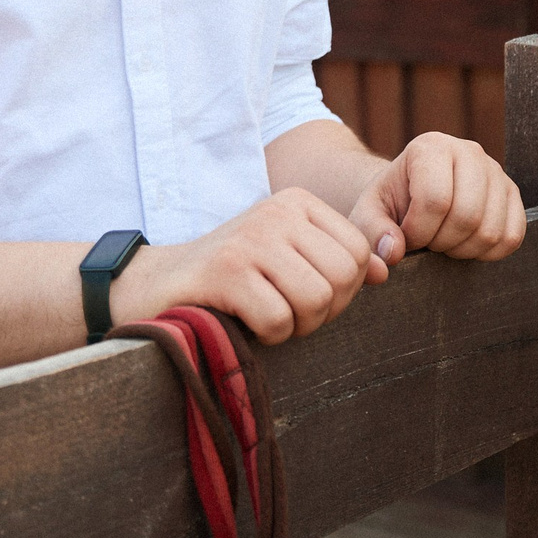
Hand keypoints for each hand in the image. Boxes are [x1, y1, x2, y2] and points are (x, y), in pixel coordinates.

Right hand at [116, 188, 385, 344]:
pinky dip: (270, 335)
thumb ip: (333, 260)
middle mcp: (277, 213)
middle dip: (326, 312)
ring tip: (272, 320)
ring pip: (316, 298)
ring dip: (298, 326)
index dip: (346, 289)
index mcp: (297, 203)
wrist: (155, 283)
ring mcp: (251, 239)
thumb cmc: (230, 276)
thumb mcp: (286, 256)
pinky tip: (247, 324)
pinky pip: (279, 318)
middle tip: (293, 317)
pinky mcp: (226, 271)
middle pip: (343, 277)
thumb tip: (383, 272)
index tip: (314, 301)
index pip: (358, 252)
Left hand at [350, 131, 527, 266]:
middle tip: (427, 242)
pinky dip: (489, 252)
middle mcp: (469, 151)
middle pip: (467, 216)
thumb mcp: (369, 214)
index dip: (419, 232)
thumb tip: (394, 252)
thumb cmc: (391, 204)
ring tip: (444, 241)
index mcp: (430, 147)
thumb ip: (372, 232)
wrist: (413, 195)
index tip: (407, 237)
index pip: (435, 199)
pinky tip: (466, 244)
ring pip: (491, 230)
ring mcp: (496, 171)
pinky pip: (512, 236)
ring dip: (463, 250)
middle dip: (442, 243)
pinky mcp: (513, 193)